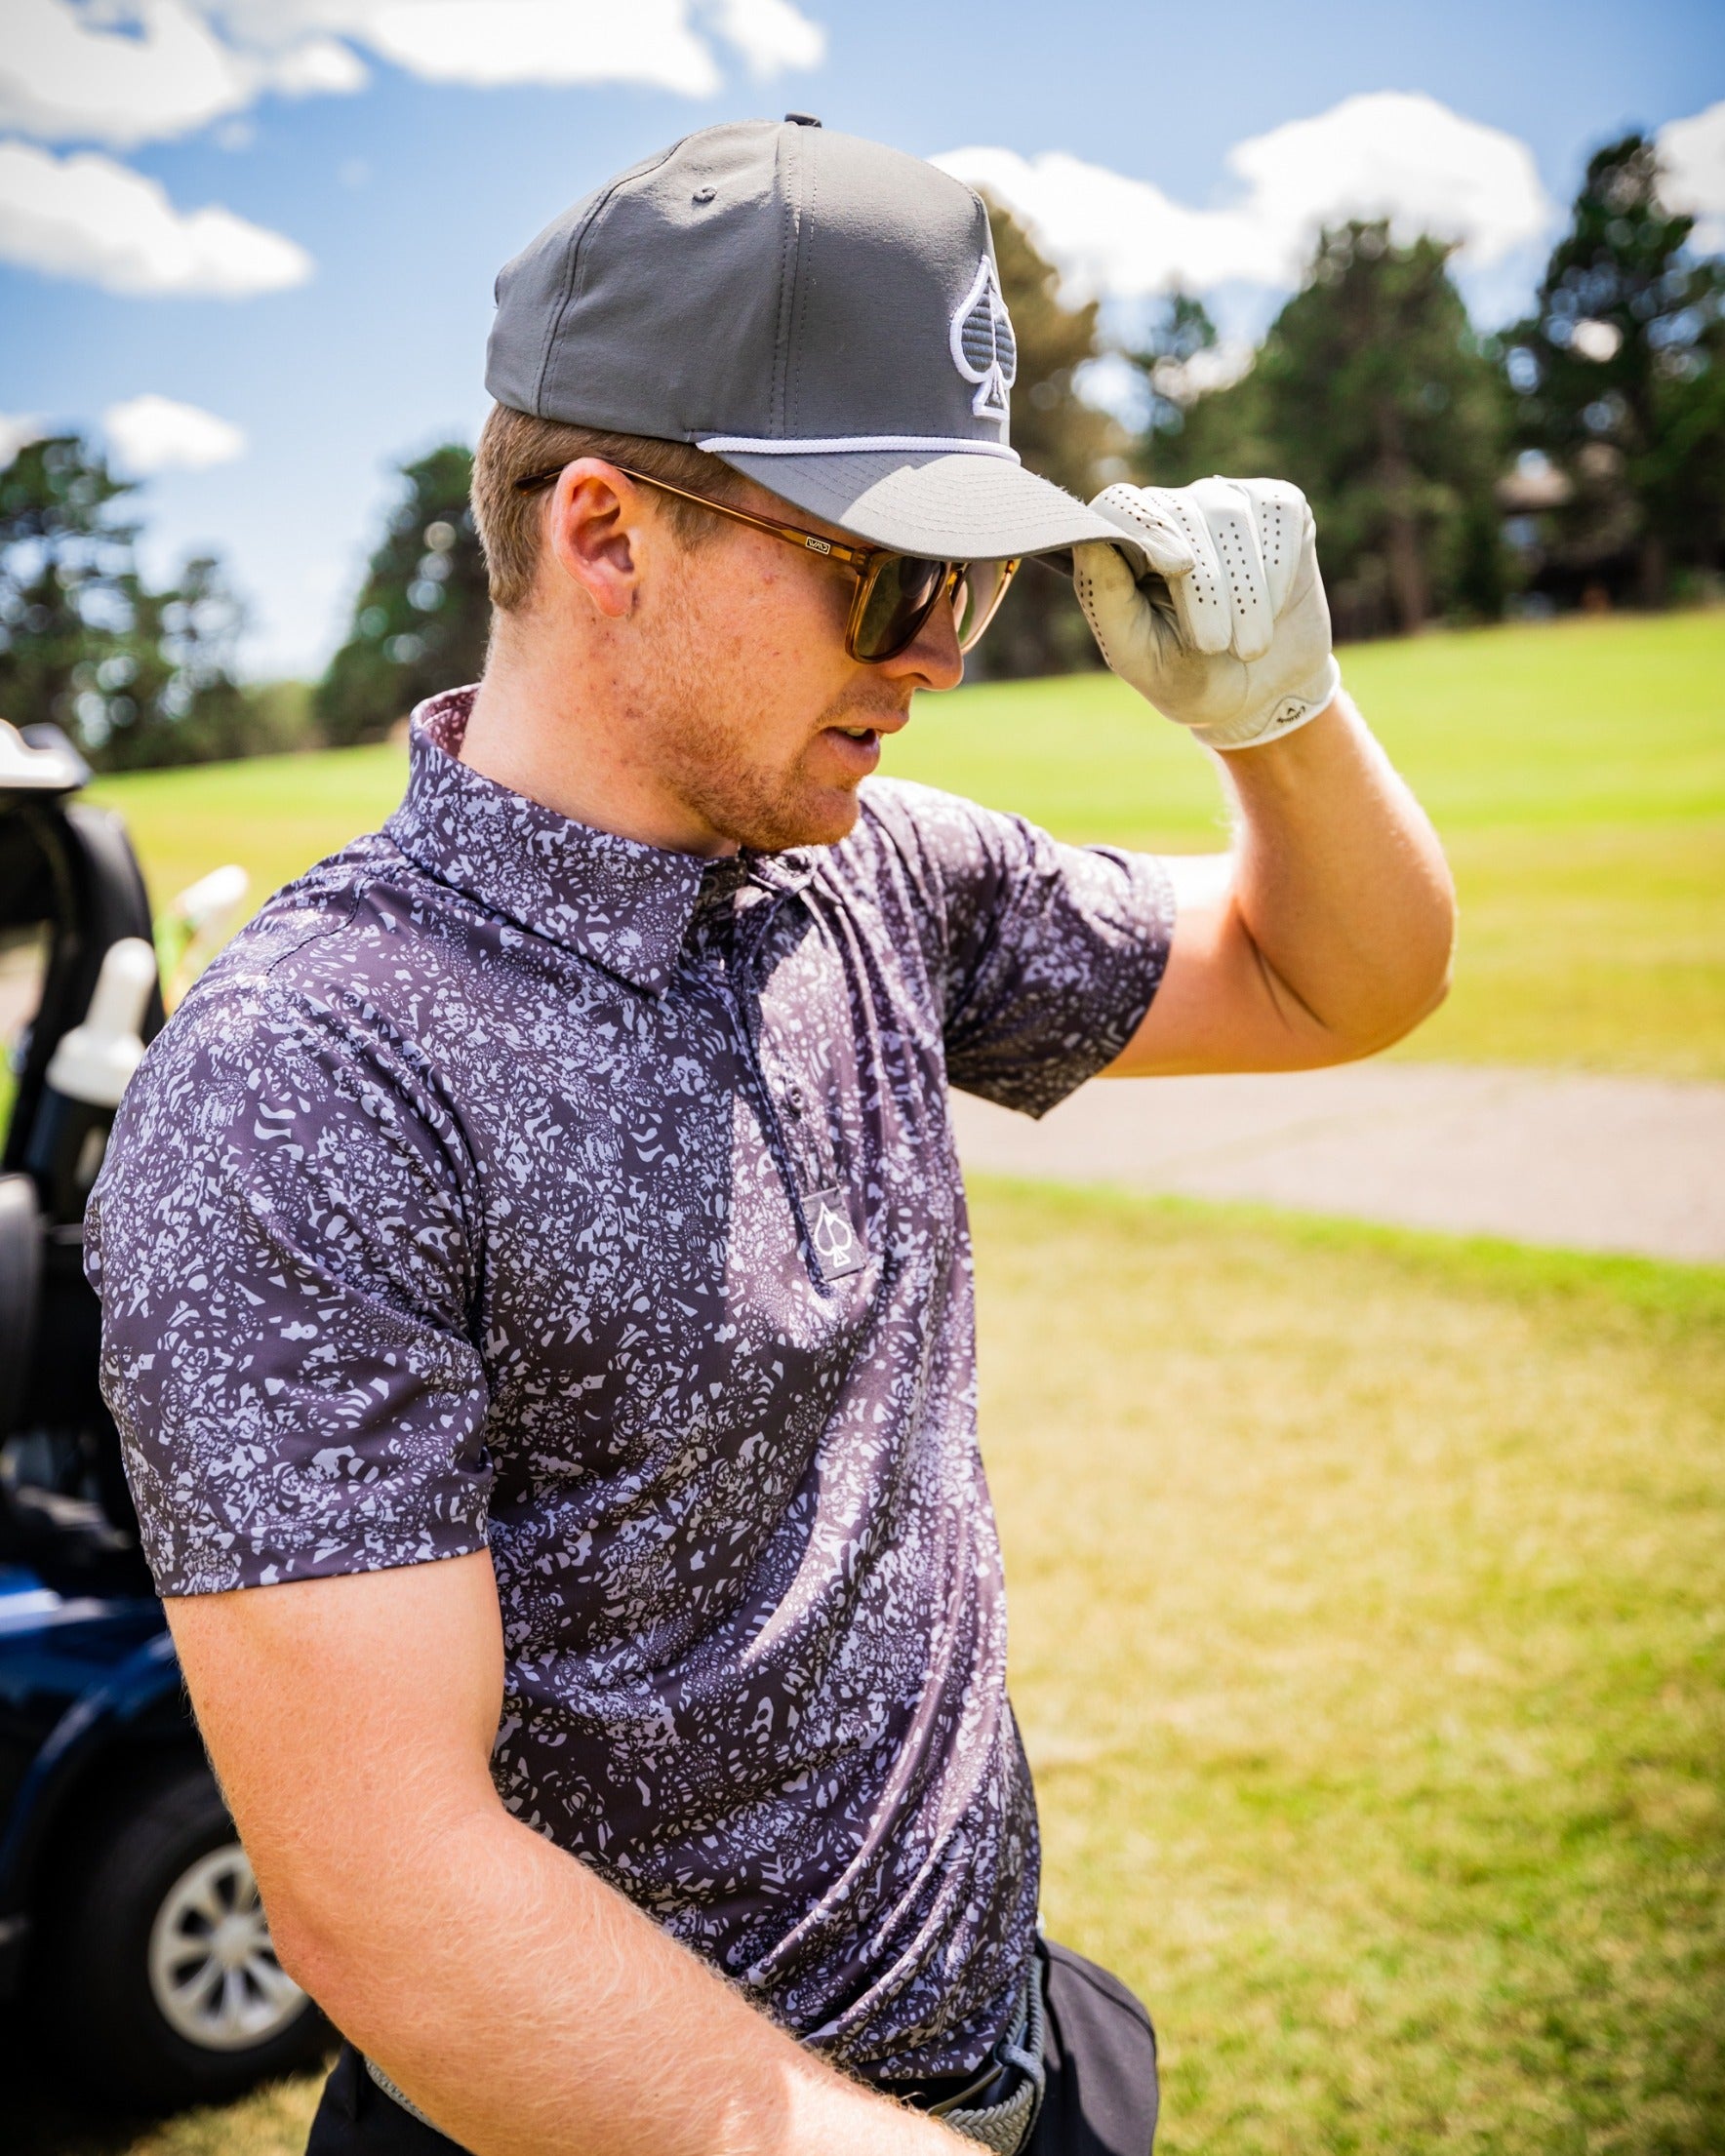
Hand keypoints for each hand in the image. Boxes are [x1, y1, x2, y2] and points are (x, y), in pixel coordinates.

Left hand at [1073, 477, 1340, 750]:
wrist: (1261, 695)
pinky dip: (1278, 570)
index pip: (1119, 504)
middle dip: (1205, 587)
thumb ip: (1106, 600)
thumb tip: (1089, 542)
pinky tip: (1274, 609)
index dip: (1145, 527)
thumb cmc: (1187, 676)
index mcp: (1126, 545)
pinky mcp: (1278, 505)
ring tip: (1249, 647)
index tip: (1178, 568)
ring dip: (1245, 589)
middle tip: (1215, 646)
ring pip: (1231, 516)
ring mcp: (1224, 502)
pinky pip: (1278, 517)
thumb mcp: (1138, 655)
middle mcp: (1172, 512)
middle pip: (1182, 514)